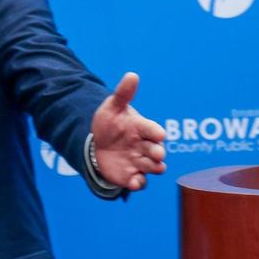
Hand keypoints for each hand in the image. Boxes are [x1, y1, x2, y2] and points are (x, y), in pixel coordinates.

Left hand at [90, 72, 166, 190]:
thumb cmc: (110, 123)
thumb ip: (123, 93)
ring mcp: (140, 162)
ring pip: (153, 168)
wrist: (98, 144)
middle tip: (155, 154)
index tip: (159, 135)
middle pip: (157, 151)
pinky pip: (140, 182)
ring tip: (143, 169)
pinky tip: (133, 183)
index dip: (156, 132)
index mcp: (143, 128)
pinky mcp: (132, 175)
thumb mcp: (112, 107)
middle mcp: (146, 146)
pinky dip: (138, 183)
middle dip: (157, 153)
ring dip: (151, 169)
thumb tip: (132, 75)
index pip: (153, 130)